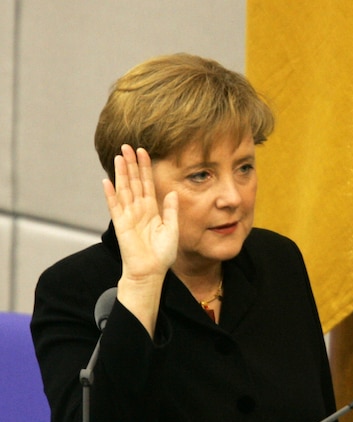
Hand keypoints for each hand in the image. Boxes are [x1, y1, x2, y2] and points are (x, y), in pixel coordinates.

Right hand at [103, 145, 177, 279]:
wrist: (151, 271)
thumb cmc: (162, 254)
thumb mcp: (172, 229)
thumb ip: (171, 210)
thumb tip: (172, 192)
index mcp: (152, 210)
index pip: (147, 184)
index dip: (145, 168)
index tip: (144, 151)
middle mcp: (139, 210)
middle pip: (134, 182)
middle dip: (131, 164)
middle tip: (127, 145)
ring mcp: (128, 216)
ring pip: (124, 189)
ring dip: (121, 173)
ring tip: (119, 156)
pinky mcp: (121, 225)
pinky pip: (115, 207)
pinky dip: (110, 194)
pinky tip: (106, 181)